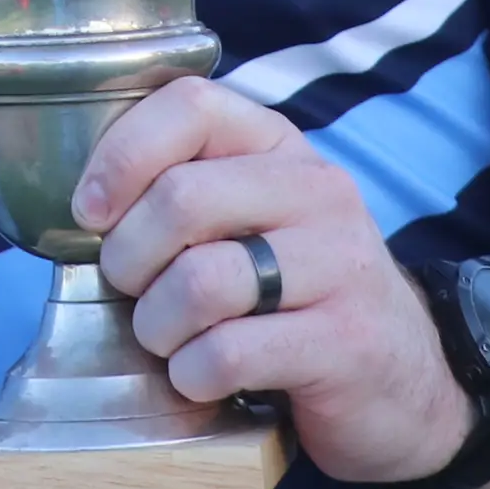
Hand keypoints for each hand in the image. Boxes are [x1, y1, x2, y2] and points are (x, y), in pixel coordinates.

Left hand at [76, 77, 470, 486]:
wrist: (405, 383)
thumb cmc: (296, 297)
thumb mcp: (251, 222)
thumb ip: (185, 194)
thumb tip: (83, 207)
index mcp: (280, 149)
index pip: (191, 105)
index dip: (121, 154)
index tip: (89, 211)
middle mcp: (318, 193)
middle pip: (182, 199)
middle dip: (128, 257)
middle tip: (131, 292)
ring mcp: (339, 266)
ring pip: (200, 282)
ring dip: (157, 325)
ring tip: (168, 341)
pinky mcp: (345, 343)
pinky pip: (229, 352)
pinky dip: (192, 374)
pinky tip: (201, 378)